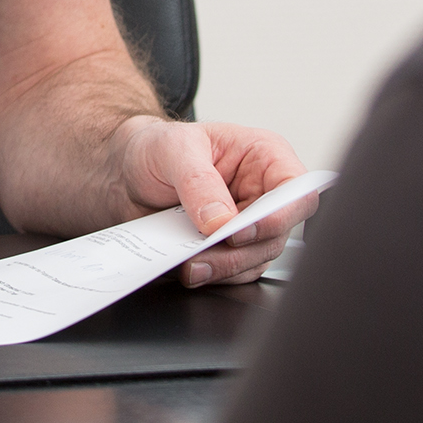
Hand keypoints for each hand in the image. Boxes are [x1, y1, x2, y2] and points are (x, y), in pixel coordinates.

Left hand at [110, 117, 313, 286]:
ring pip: (257, 259)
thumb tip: (220, 221)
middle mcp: (263, 192)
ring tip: (190, 265)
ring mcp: (249, 224)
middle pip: (278, 234)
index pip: (297, 191)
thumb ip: (198, 181)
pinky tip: (188, 267)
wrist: (125, 172)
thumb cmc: (156, 147)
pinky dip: (214, 275)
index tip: (239, 231)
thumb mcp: (173, 149)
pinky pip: (235, 272)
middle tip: (203, 255)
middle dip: (241, 251)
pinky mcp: (230, 249)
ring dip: (225, 268)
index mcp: (265, 157)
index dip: (278, 216)